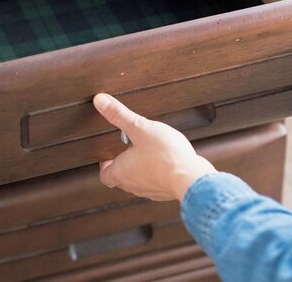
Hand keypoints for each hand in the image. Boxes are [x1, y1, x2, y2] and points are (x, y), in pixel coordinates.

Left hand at [93, 93, 216, 200]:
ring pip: (140, 181)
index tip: (108, 155)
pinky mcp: (166, 191)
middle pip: (121, 178)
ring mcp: (150, 191)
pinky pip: (157, 183)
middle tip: (129, 149)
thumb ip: (120, 115)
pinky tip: (167, 161)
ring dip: (141, 169)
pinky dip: (158, 173)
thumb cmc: (165, 155)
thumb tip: (100, 101)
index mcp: (121, 172)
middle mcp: (133, 185)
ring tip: (149, 152)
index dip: (104, 165)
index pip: (104, 175)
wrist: (191, 178)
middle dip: (123, 164)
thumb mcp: (140, 128)